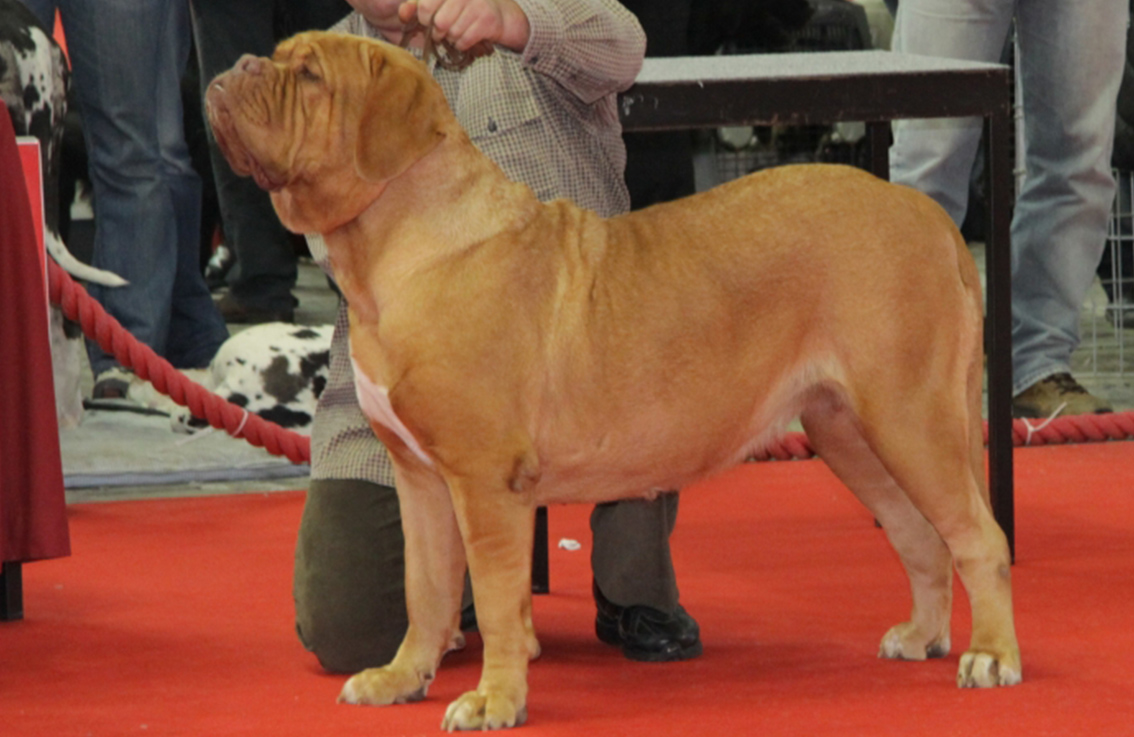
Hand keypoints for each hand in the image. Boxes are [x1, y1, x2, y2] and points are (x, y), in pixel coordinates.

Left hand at [398, 0, 530, 51]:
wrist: (505, 16)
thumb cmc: (467, 10)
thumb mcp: (441, 5)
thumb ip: (417, 6)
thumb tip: (402, 12)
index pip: (424, 5)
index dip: (423, 18)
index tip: (428, 20)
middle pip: (438, 22)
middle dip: (438, 32)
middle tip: (444, 31)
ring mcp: (476, 4)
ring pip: (451, 32)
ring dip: (452, 39)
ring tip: (458, 33)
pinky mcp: (487, 20)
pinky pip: (464, 40)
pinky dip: (462, 45)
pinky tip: (466, 39)